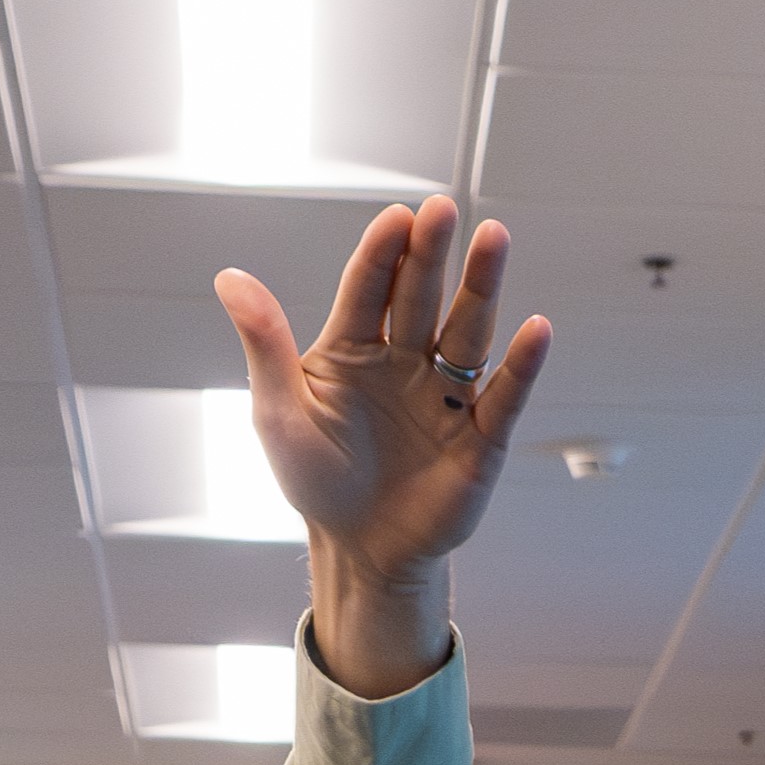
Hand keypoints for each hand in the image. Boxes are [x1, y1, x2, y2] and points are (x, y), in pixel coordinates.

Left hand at [215, 196, 548, 698]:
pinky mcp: (480, 436)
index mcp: (355, 347)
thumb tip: (230, 278)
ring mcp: (446, 393)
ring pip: (468, 330)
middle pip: (423, 295)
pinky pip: (504, 395)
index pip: (371, 287)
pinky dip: (521, 365)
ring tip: (495, 240)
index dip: (384, 253)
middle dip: (434, 253)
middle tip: (444, 211)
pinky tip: (535, 330)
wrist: (360, 552)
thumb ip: (264, 344)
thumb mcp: (278, 413)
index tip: (396, 219)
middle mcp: (406, 359)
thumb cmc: (316, 481)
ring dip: (483, 286)